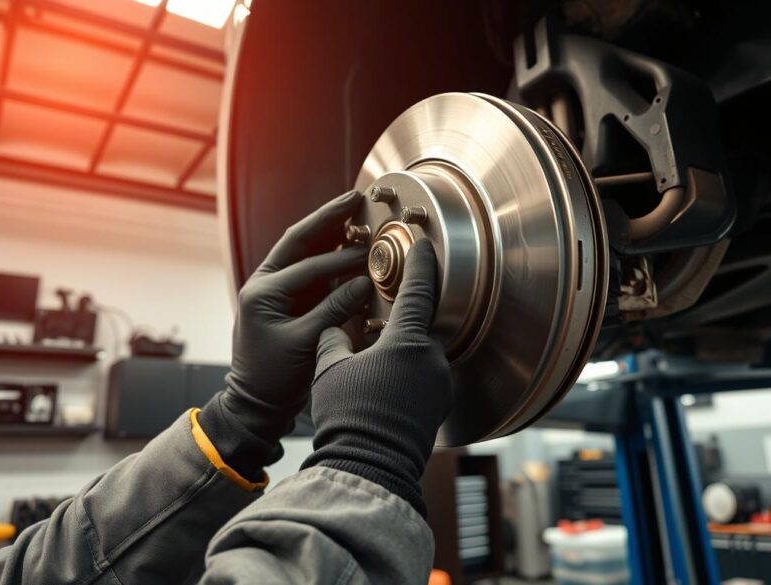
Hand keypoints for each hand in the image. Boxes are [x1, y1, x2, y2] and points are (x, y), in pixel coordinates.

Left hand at [201, 191, 372, 473]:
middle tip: (354, 199)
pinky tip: (348, 244)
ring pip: (303, 250)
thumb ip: (334, 310)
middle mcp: (264, 284)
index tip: (370, 254)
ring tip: (353, 212)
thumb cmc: (273, 378)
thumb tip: (363, 285)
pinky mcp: (285, 299)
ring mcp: (274, 289)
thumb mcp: (305, 343)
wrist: (256, 404)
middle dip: (328, 218)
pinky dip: (329, 255)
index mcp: (262, 292)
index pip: (308, 266)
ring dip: (328, 231)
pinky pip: (309, 269)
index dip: (342, 260)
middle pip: (299, 240)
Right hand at [301, 240, 452, 516]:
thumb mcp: (330, 370)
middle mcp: (433, 360)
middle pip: (419, 327)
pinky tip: (385, 390)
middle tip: (377, 331)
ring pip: (421, 357)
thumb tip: (334, 328)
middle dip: (398, 327)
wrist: (369, 468)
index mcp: (408, 342)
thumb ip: (333, 339)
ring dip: (401, 357)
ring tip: (375, 370)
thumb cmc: (348, 417)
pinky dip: (407, 379)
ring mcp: (441, 386)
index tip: (425, 246)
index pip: (420, 290)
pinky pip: (424, 381)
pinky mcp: (439, 407)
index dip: (421, 264)